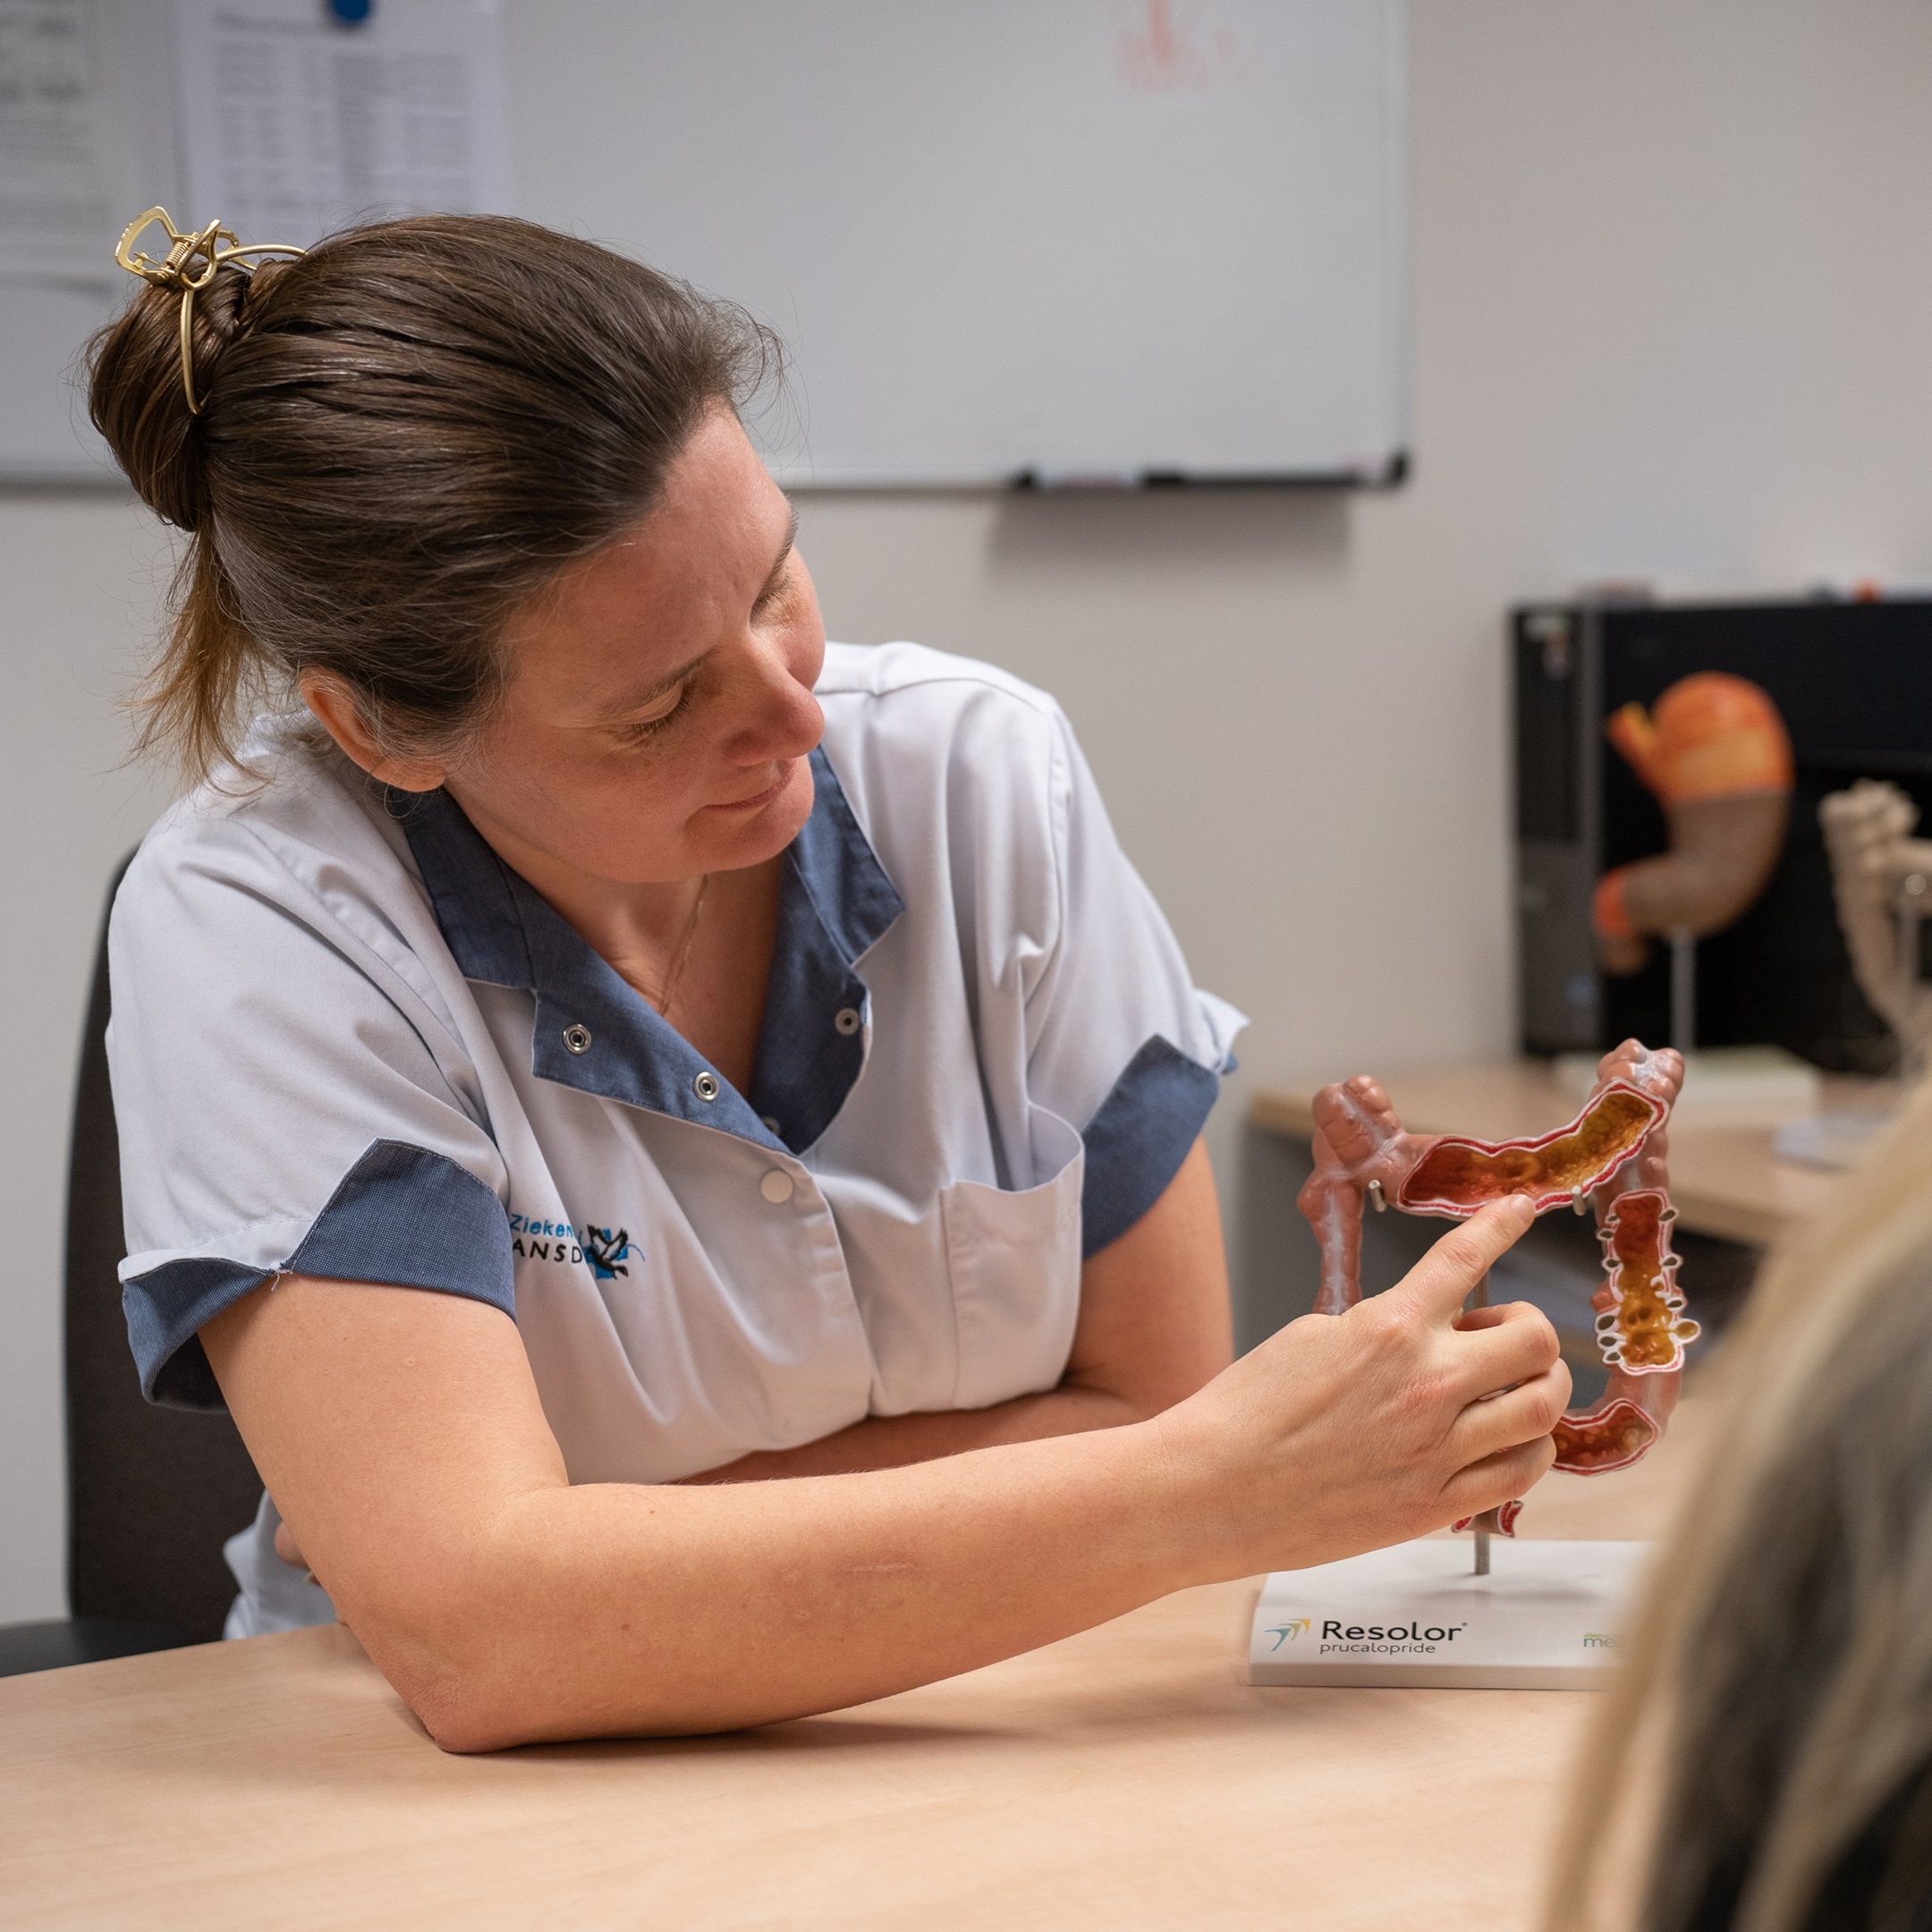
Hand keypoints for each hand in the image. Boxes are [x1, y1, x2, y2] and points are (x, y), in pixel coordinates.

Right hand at [1152, 1196, 1566, 1577]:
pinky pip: (1522, 1471)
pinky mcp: (1436, 1506)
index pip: (1465, 1258)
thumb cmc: (1245, 1412)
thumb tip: (1418, 1330)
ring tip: (1503, 1392)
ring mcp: (1438, 1449)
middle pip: (1536, 1340)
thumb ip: (1378, 1327)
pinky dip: (1527, 1448)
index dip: (1501, 1226)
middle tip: (1492, 1337)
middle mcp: (1425, 1384)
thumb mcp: (1310, 1336)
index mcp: (1387, 1328)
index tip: (1519, 1210)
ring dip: (1536, 1388)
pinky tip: (1501, 1441)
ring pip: (1543, 1408)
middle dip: (1526, 1327)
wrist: (1213, 1490)